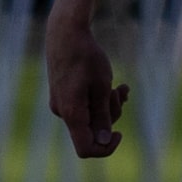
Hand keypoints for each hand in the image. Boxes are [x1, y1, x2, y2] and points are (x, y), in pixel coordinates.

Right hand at [46, 0, 128, 157]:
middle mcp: (62, 112)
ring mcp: (61, 104)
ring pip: (90, 117)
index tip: (120, 134)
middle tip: (120, 92)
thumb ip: (103, 115)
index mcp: (72, 113)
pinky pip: (84, 106)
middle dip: (111, 116)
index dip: (105, 148)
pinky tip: (114, 86)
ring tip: (119, 86)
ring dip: (108, 105)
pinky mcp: (64, 95)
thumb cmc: (85, 56)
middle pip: (91, 131)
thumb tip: (104, 141)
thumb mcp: (101, 86)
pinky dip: (99, 99)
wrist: (65, 32)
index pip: (86, 149)